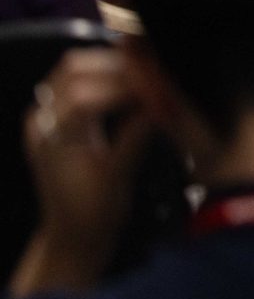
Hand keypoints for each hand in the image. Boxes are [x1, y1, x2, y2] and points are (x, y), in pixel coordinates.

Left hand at [17, 52, 148, 294]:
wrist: (73, 236)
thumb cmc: (95, 213)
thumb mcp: (119, 176)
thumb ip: (137, 133)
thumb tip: (166, 100)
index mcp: (52, 138)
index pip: (86, 95)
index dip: (128, 85)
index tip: (163, 88)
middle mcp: (42, 120)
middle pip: (76, 68)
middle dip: (121, 64)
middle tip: (159, 75)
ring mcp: (46, 114)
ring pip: (75, 66)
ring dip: (113, 63)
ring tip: (148, 74)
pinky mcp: (57, 113)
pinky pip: (76, 78)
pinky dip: (105, 71)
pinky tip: (131, 81)